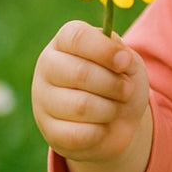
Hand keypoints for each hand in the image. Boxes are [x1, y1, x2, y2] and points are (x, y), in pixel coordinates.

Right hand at [32, 20, 149, 164]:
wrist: (117, 121)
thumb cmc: (120, 81)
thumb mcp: (129, 63)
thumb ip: (124, 55)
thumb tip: (121, 57)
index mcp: (65, 41)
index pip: (78, 37)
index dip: (105, 50)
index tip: (126, 62)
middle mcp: (48, 66)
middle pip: (81, 73)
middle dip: (114, 84)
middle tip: (127, 89)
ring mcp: (43, 99)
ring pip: (82, 106)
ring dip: (111, 109)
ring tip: (115, 106)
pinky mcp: (49, 130)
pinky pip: (79, 133)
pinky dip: (101, 131)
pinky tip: (102, 126)